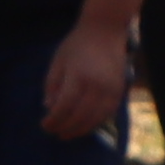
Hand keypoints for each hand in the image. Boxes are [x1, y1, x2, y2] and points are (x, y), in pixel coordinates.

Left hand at [38, 18, 132, 139]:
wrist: (106, 31)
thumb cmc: (77, 44)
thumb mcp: (58, 61)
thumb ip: (52, 85)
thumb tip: (49, 107)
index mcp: (78, 77)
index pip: (64, 107)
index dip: (54, 120)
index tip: (44, 125)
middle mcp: (97, 86)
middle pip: (80, 116)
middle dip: (66, 128)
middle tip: (55, 133)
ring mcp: (111, 90)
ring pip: (95, 118)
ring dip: (81, 130)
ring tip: (68, 134)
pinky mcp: (120, 91)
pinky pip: (108, 113)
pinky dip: (96, 122)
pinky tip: (85, 125)